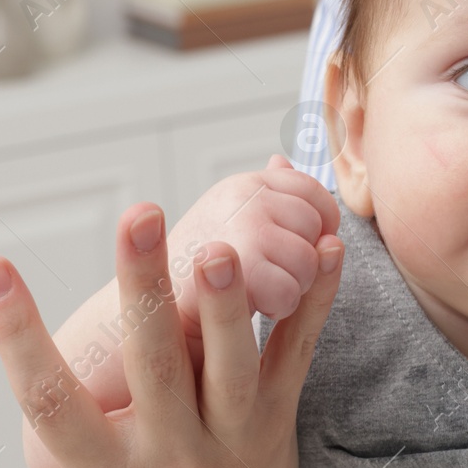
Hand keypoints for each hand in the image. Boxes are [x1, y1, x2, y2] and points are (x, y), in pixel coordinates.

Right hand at [0, 201, 341, 467]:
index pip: (53, 404)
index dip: (19, 338)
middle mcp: (174, 459)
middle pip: (154, 367)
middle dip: (142, 289)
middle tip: (136, 215)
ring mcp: (235, 438)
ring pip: (232, 365)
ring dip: (228, 304)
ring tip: (220, 243)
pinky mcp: (279, 420)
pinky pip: (298, 356)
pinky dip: (315, 305)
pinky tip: (326, 250)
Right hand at [173, 153, 339, 327]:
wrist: (149, 306)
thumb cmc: (192, 268)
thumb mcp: (228, 216)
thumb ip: (264, 192)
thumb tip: (282, 160)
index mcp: (247, 184)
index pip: (313, 192)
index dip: (318, 226)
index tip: (298, 250)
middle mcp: (247, 198)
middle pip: (316, 229)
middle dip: (303, 261)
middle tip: (270, 277)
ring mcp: (246, 228)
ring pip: (308, 262)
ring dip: (292, 288)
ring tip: (260, 291)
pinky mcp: (242, 269)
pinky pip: (290, 291)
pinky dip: (279, 307)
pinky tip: (256, 306)